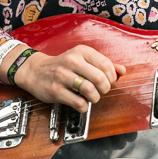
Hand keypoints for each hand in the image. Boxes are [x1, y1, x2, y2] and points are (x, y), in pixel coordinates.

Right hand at [10, 45, 125, 112]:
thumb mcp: (83, 59)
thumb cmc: (63, 65)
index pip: (106, 65)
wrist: (35, 70)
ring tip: (93, 97)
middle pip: (100, 78)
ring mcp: (62, 76)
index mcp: (81, 51)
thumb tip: (122, 71)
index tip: (108, 81)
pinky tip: (82, 103)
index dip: (111, 77)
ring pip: (90, 90)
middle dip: (105, 88)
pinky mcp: (55, 91)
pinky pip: (78, 102)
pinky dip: (84, 106)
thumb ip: (104, 64)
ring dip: (96, 98)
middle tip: (102, 90)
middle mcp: (72, 61)